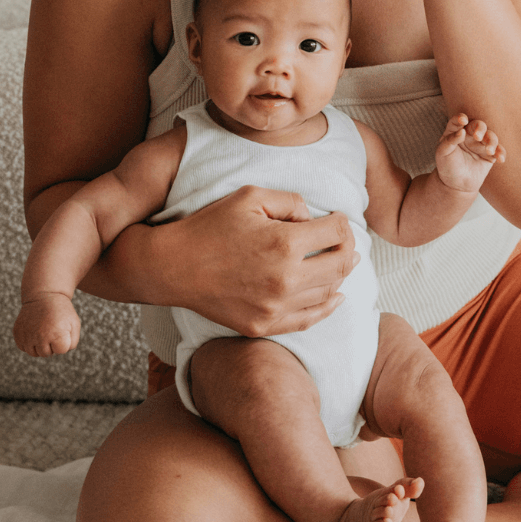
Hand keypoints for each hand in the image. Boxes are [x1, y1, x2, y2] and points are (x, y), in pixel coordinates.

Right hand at [14, 292, 80, 355]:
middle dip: (52, 343)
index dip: (64, 339)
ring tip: (44, 329)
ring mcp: (27, 336)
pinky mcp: (18, 334)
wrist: (44, 295)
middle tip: (52, 327)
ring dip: (40, 345)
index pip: (62, 350)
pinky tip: (34, 329)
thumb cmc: (61, 311)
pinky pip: (24, 347)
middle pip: (47, 353)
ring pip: (34, 353)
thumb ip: (72, 343)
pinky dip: (29, 342)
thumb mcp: (74, 323)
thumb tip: (58, 352)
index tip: (62, 327)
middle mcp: (40, 337)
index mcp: (57, 335)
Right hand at [167, 185, 359, 337]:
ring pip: (328, 294)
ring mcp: (275, 308)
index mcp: (284, 243)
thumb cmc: (210, 225)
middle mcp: (285, 280)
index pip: (337, 234)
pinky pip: (308, 320)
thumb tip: (314, 218)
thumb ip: (290, 201)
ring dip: (339, 276)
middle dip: (348, 249)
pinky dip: (327, 307)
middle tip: (346, 241)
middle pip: (340, 266)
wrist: (172, 267)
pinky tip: (335, 297)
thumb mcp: (251, 196)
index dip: (343, 223)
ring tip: (341, 262)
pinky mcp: (263, 326)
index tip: (338, 219)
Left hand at [435, 113, 505, 193]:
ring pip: (491, 136)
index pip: (458, 121)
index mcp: (455, 131)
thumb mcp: (443, 153)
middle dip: (480, 128)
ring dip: (492, 141)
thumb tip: (462, 131)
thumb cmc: (447, 166)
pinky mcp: (489, 155)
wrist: (456, 185)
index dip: (460, 118)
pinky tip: (500, 159)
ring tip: (489, 151)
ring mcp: (480, 144)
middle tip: (478, 137)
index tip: (463, 120)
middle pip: (478, 125)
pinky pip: (499, 150)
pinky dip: (501, 152)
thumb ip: (450, 141)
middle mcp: (469, 135)